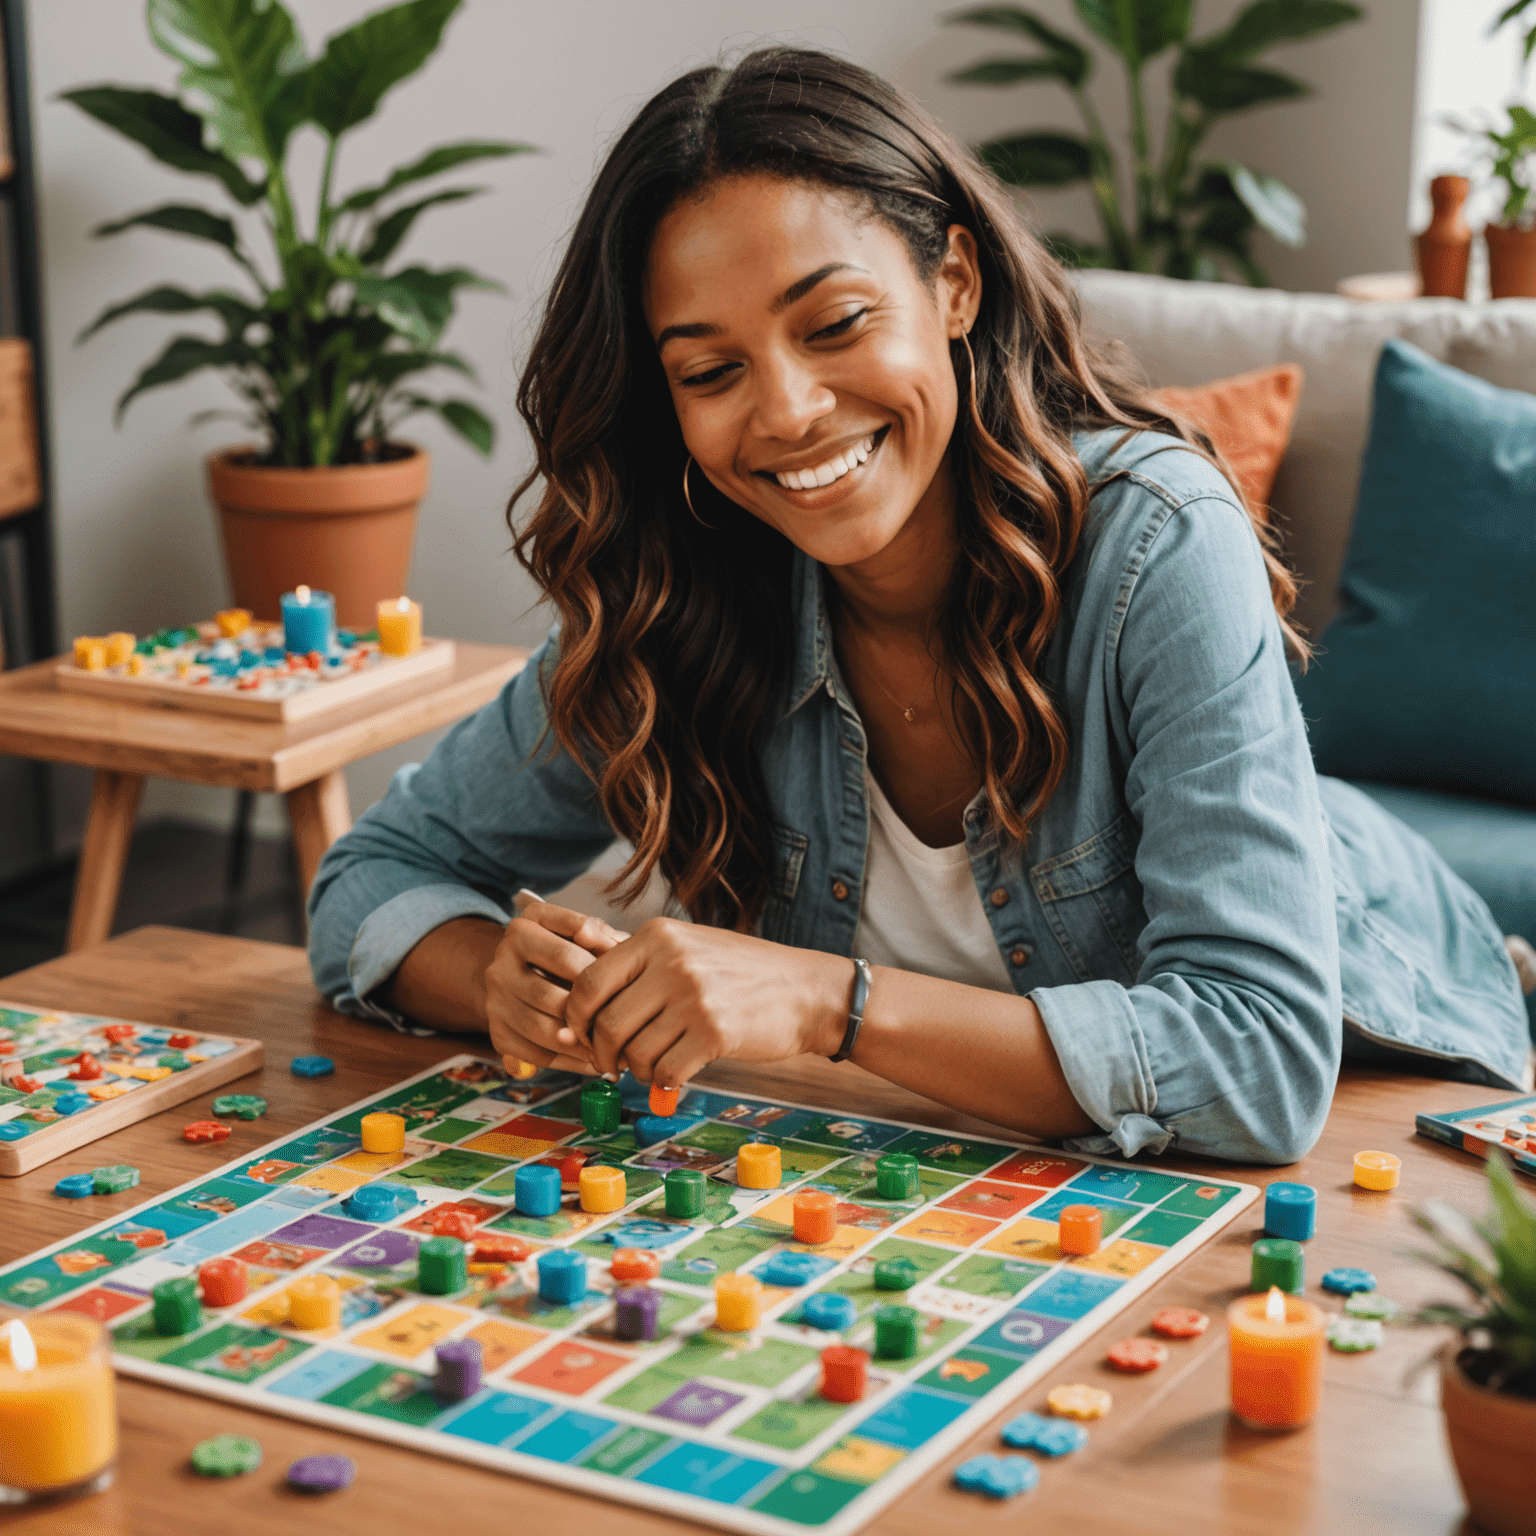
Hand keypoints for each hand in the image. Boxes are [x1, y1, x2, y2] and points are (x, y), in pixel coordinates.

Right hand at [482, 891, 629, 1077]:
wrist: (522, 973)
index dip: (601, 972)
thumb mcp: (579, 932)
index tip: (629, 981)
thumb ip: (600, 935)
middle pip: (550, 995)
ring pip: (543, 1029)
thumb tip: (617, 950)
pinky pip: (537, 1055)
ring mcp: (495, 999)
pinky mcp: (498, 1032)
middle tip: (623, 1022)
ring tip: (615, 1045)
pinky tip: (596, 1059)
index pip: (563, 954)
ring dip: (582, 1043)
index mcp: (522, 928)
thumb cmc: (565, 951)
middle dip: (590, 1012)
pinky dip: (571, 1062)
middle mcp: (500, 962)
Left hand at [562, 918, 851, 1086]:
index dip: (576, 1017)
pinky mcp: (715, 1032)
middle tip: (612, 1063)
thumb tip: (577, 998)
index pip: (590, 981)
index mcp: (657, 936)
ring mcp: (694, 997)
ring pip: (635, 1051)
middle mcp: (671, 962)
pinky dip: (663, 1081)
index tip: (581, 1035)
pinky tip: (674, 1075)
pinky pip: (666, 1070)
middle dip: (603, 1053)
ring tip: (652, 1065)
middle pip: (608, 1022)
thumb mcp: (689, 947)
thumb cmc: (742, 972)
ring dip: (637, 1069)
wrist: (807, 991)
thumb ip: (638, 965)